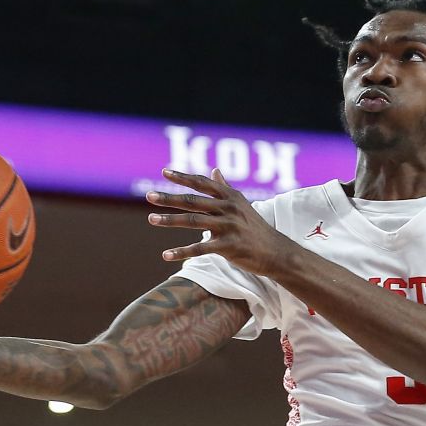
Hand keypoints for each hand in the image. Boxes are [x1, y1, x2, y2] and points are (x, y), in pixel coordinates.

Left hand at [148, 169, 297, 274]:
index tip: (164, 172)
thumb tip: (214, 170)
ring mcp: (228, 227)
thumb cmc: (255, 228)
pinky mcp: (228, 246)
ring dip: (169, 220)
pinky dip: (181, 252)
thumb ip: (225, 187)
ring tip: (151, 219)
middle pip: (193, 201)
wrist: (276, 252)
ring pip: (193, 221)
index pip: (202, 183)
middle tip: (149, 196)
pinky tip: (166, 255)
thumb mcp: (242, 204)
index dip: (182, 177)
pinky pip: (200, 248)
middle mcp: (228, 208)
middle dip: (169, 197)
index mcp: (230, 196)